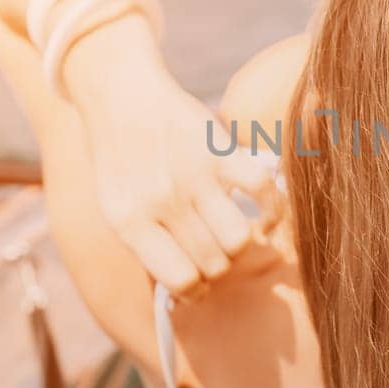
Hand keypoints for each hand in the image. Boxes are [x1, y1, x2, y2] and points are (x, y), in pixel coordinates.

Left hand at [81, 72, 278, 293]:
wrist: (119, 97)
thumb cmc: (120, 161)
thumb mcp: (116, 208)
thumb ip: (147, 247)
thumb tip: (187, 290)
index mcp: (130, 223)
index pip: (180, 280)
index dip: (196, 290)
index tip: (200, 284)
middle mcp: (161, 201)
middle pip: (214, 263)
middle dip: (219, 267)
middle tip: (214, 254)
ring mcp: (193, 175)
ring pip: (239, 238)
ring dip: (241, 243)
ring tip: (232, 234)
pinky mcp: (220, 149)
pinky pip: (262, 192)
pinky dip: (272, 209)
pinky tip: (263, 213)